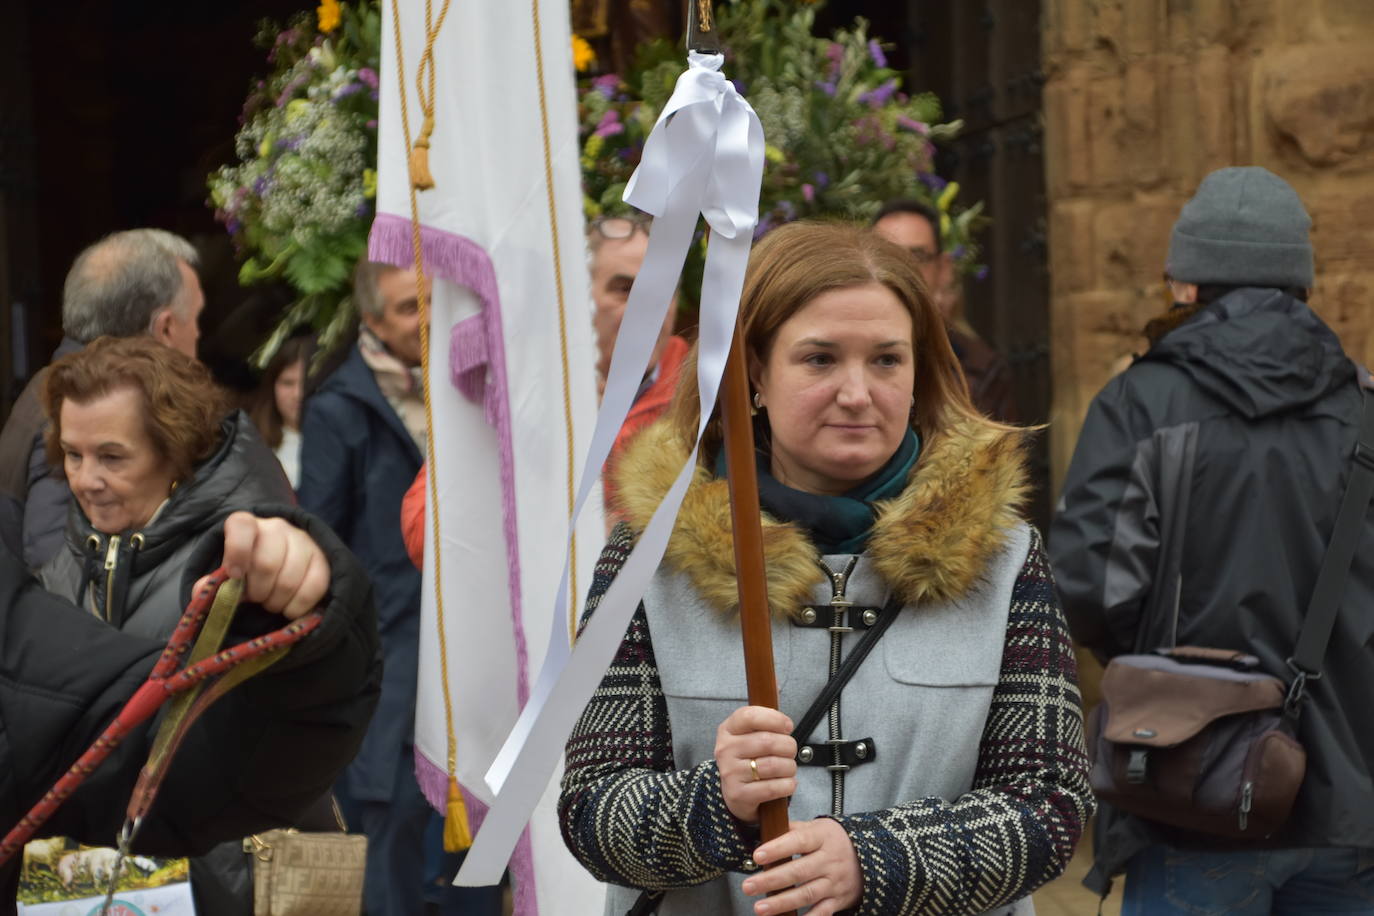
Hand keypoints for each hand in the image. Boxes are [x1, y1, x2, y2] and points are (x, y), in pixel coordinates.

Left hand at [193, 512, 329, 618]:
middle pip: (266, 564)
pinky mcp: (323, 557)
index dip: (237, 552)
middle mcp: (277, 526)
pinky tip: (290, 608)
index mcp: (247, 524)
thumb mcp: (226, 575)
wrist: (280, 565)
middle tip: (256, 598)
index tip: (234, 576)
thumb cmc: (246, 571)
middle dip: (257, 591)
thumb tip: (202, 590)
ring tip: (272, 602)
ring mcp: (303, 540)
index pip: (242, 527)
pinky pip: (313, 587)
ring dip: (277, 601)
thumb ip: (212, 583)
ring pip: (289, 579)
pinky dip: (298, 606)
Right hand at [715, 706, 796, 823]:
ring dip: (789, 767)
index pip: (749, 715)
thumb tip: (776, 683)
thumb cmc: (749, 758)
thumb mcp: (750, 733)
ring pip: (773, 765)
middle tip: (790, 751)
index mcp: (728, 729)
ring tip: (788, 768)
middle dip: (788, 746)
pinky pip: (773, 787)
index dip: (774, 719)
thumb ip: (765, 713)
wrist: (735, 793)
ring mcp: (730, 773)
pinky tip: (786, 783)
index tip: (788, 726)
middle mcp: (725, 749)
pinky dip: (787, 785)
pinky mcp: (739, 794)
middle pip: (768, 742)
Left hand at [743, 818, 862, 914]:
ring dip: (782, 902)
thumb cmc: (834, 840)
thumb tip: (765, 828)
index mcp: (822, 837)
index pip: (798, 841)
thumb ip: (793, 829)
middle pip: (799, 871)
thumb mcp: (818, 828)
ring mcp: (834, 882)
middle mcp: (829, 860)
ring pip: (807, 894)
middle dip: (771, 880)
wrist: (871, 855)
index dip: (777, 848)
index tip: (757, 855)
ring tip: (759, 907)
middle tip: (748, 886)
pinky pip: (821, 912)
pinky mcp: (838, 900)